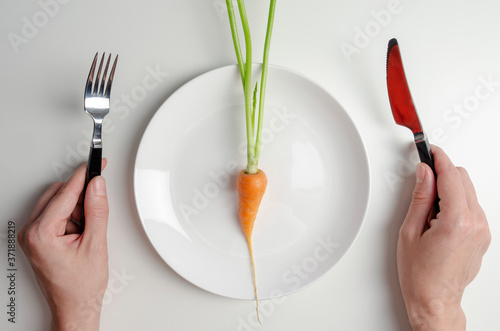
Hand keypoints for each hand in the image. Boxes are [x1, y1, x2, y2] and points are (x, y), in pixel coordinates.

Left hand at [18, 162, 108, 330]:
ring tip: (87, 233)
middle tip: (96, 212)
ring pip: (58, 203)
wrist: (75, 306)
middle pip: (59, 195)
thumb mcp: (95, 245)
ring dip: (76, 210)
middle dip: (81, 198)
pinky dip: (71, 218)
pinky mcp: (38, 238)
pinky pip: (55, 215)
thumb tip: (96, 186)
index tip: (95, 162)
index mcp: (41, 233)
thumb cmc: (81, 286)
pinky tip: (80, 234)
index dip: (84, 176)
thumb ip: (97, 210)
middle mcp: (31, 232)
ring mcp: (32, 235)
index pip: (65, 193)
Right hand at [397, 146, 489, 330]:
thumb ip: (420, 197)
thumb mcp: (410, 231)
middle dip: (443, 173)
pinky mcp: (483, 235)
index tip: (430, 150)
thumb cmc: (420, 274)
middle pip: (463, 178)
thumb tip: (425, 174)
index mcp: (456, 221)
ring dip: (450, 189)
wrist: (435, 300)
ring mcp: (483, 230)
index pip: (451, 175)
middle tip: (423, 179)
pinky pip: (473, 206)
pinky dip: (457, 202)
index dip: (439, 158)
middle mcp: (476, 224)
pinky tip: (439, 217)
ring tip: (429, 208)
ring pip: (469, 191)